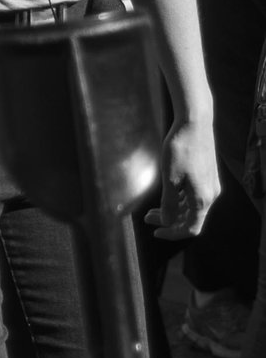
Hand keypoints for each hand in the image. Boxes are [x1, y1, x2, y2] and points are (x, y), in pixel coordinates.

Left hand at [149, 119, 219, 239]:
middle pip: (191, 219)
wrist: (194, 124)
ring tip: (151, 210)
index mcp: (204, 199)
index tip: (154, 232)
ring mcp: (210, 186)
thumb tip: (168, 222)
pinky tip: (166, 197)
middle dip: (169, 222)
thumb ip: (169, 203)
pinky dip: (180, 201)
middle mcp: (211, 195)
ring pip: (192, 208)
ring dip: (173, 211)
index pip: (192, 228)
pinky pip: (194, 197)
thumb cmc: (180, 149)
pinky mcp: (207, 176)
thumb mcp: (170, 179)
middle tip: (147, 219)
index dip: (173, 233)